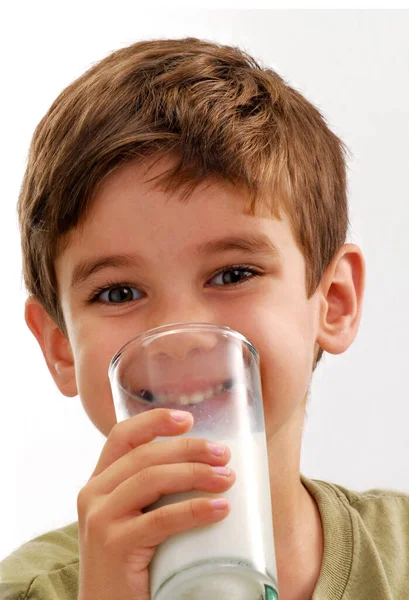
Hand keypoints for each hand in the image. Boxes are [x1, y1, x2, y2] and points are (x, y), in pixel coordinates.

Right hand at [76, 409, 234, 599]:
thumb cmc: (133, 562)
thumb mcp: (135, 516)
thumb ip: (154, 492)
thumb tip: (209, 465)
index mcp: (99, 482)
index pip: (122, 436)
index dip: (155, 421)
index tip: (189, 419)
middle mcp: (93, 494)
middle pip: (144, 455)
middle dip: (188, 449)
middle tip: (224, 454)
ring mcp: (100, 519)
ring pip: (151, 479)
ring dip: (195, 473)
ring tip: (227, 478)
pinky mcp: (113, 546)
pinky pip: (161, 519)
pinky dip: (194, 510)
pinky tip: (220, 509)